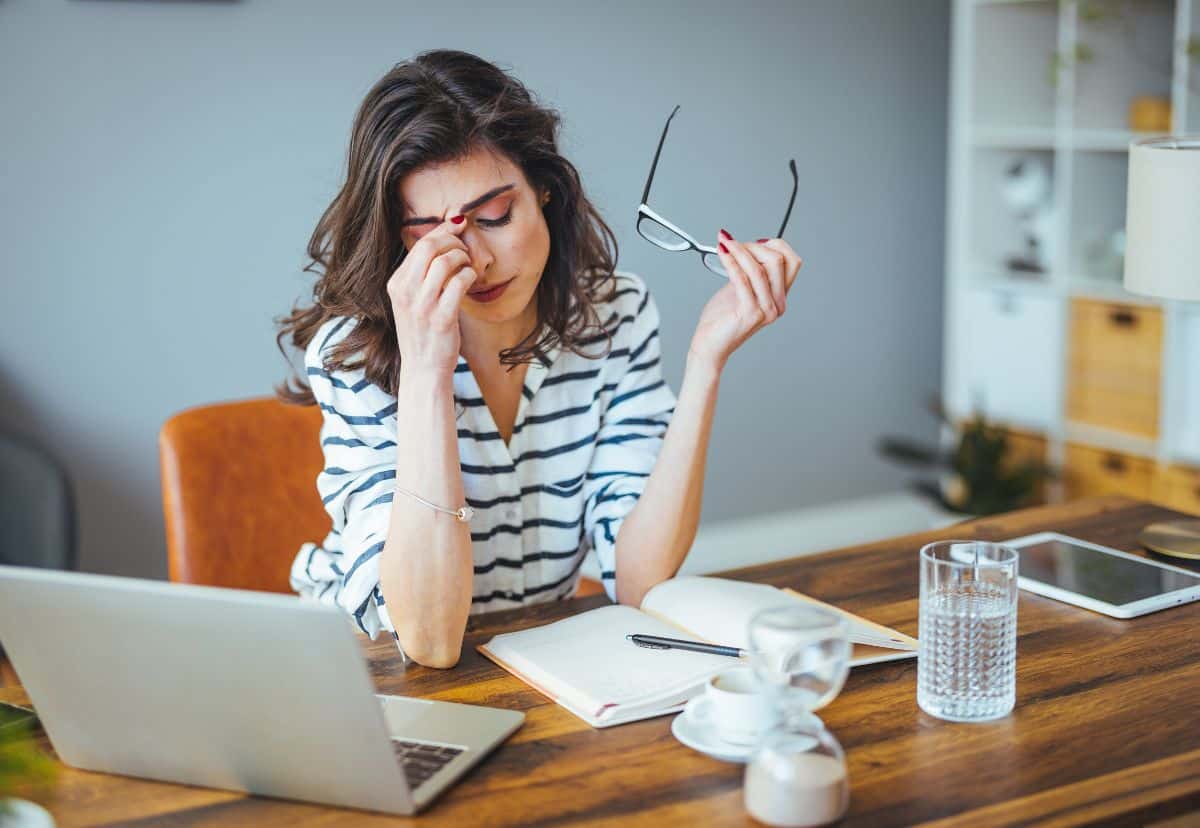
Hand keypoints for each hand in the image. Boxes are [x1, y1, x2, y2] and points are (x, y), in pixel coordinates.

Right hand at [387, 216, 476, 379]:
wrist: (423, 369)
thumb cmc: (423, 332)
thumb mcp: (411, 300)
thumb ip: (422, 274)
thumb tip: (443, 239)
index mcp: (396, 284)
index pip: (419, 245)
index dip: (442, 230)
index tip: (457, 225)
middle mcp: (405, 292)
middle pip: (430, 247)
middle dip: (453, 240)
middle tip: (465, 248)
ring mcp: (422, 306)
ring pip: (446, 262)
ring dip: (463, 258)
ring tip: (468, 266)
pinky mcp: (441, 318)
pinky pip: (459, 283)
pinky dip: (470, 276)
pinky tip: (471, 280)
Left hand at [687, 230, 802, 370]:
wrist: (710, 345)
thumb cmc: (722, 319)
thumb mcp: (741, 288)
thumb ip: (751, 271)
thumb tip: (751, 245)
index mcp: (779, 297)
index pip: (792, 261)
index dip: (774, 245)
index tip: (751, 242)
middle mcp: (777, 304)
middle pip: (778, 260)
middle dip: (754, 246)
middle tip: (733, 243)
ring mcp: (766, 310)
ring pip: (759, 268)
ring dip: (740, 251)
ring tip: (725, 243)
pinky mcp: (750, 313)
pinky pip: (742, 279)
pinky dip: (731, 262)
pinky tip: (722, 254)